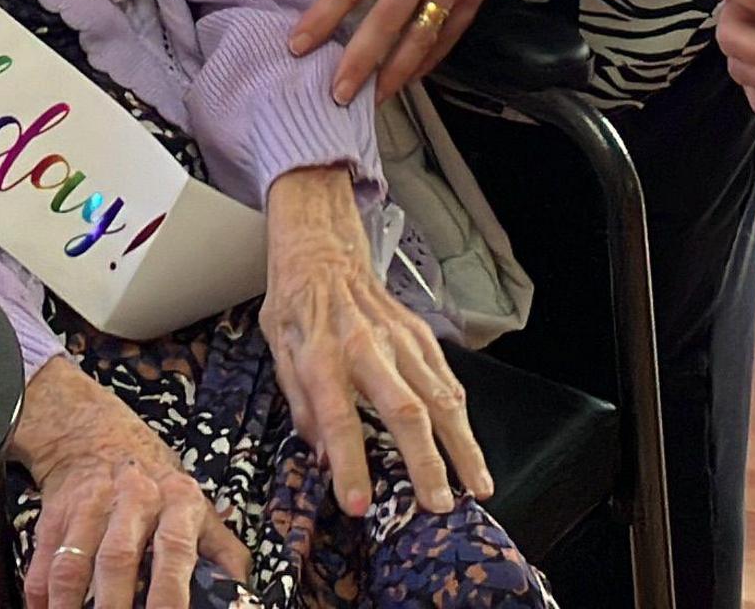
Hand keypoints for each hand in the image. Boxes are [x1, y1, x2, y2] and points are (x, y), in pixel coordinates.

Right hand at [14, 360, 251, 608]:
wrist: (95, 434)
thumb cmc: (155, 481)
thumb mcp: (197, 505)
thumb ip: (223, 550)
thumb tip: (242, 594)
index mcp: (175, 501)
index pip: (174, 550)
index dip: (170, 594)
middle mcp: (131, 500)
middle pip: (117, 559)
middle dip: (113, 606)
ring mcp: (88, 506)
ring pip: (73, 563)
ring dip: (70, 605)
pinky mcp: (54, 516)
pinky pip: (43, 562)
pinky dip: (40, 595)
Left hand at [256, 167, 490, 519]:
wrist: (323, 251)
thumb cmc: (298, 305)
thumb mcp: (279, 353)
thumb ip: (302, 407)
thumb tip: (323, 457)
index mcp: (322, 356)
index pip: (337, 419)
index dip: (348, 464)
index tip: (358, 503)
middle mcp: (366, 348)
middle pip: (404, 411)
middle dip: (425, 463)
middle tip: (437, 504)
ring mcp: (400, 340)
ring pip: (440, 398)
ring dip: (460, 446)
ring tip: (475, 485)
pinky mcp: (421, 335)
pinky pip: (448, 381)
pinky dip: (463, 419)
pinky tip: (471, 448)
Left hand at [289, 0, 530, 102]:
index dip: (321, 20)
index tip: (298, 45)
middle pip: (383, 25)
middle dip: (358, 63)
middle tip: (337, 95)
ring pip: (421, 38)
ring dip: (396, 73)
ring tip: (374, 98)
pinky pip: (451, 33)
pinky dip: (431, 58)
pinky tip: (413, 74)